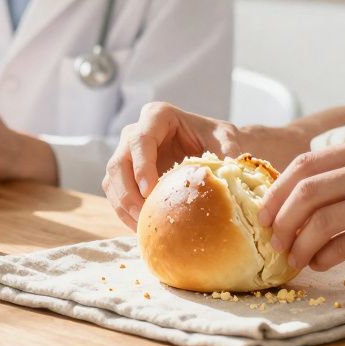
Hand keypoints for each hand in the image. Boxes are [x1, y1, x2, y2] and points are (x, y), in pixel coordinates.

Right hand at [102, 102, 244, 230]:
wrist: (213, 147)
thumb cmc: (218, 139)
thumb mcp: (227, 140)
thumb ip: (229, 151)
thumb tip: (232, 170)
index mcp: (157, 116)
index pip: (141, 140)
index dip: (142, 165)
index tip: (151, 190)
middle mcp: (135, 132)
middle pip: (119, 162)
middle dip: (128, 193)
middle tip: (145, 217)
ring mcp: (127, 154)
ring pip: (112, 180)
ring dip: (124, 206)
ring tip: (143, 229)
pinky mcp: (125, 174)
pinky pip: (116, 194)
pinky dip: (125, 213)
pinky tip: (141, 229)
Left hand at [258, 136, 344, 271]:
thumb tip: (295, 198)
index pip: (305, 164)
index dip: (276, 192)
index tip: (263, 214)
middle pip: (306, 191)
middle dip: (280, 220)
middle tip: (273, 241)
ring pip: (321, 221)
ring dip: (299, 244)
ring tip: (295, 258)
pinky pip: (344, 245)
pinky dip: (323, 258)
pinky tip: (321, 263)